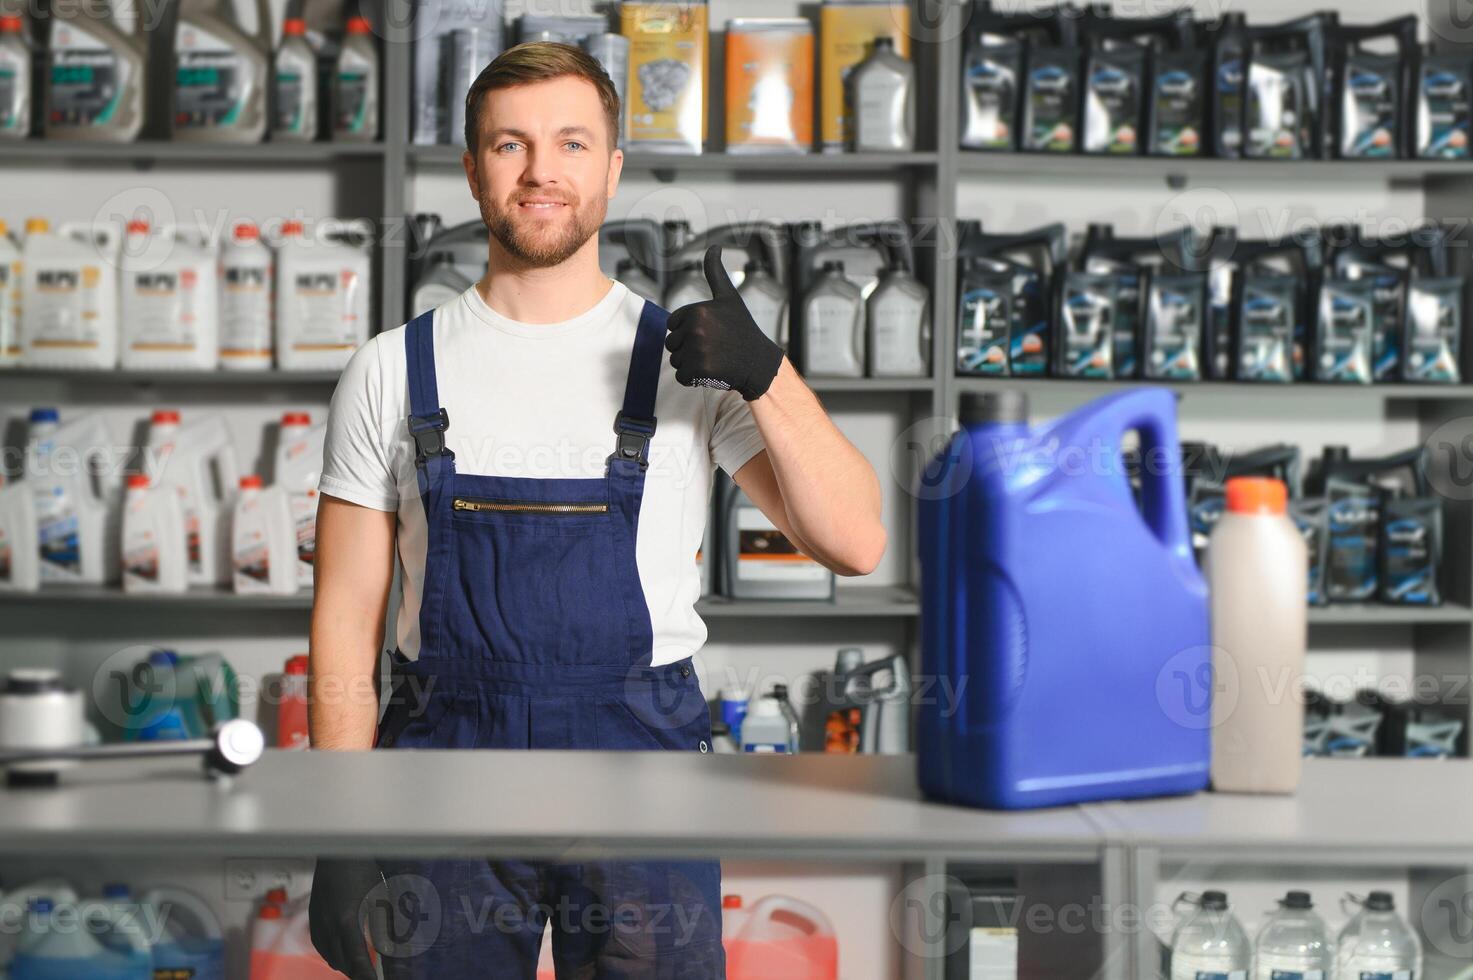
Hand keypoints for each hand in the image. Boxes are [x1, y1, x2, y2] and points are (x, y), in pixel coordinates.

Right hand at [309, 858, 383, 979]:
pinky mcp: (312, 918)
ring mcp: (317, 922)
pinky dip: (332, 953)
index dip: (365, 976)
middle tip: (370, 973)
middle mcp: (328, 926)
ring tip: (359, 965)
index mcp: (347, 921)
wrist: (337, 854)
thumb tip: (388, 948)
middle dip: (356, 971)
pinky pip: (320, 945)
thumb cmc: (361, 871)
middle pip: (341, 962)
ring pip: (329, 956)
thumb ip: (383, 926)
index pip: (357, 960)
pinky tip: (341, 951)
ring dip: (344, 963)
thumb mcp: (379, 897)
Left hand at [664, 245, 783, 401]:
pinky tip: (713, 373)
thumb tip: (714, 245)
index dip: (688, 331)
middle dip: (688, 349)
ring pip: (676, 361)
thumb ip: (715, 272)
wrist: (760, 363)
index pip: (672, 325)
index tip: (710, 333)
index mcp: (698, 310)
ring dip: (691, 365)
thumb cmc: (743, 330)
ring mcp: (698, 350)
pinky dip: (694, 380)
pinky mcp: (700, 371)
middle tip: (714, 349)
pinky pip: (681, 377)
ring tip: (715, 360)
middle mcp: (696, 328)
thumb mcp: (729, 298)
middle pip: (672, 344)